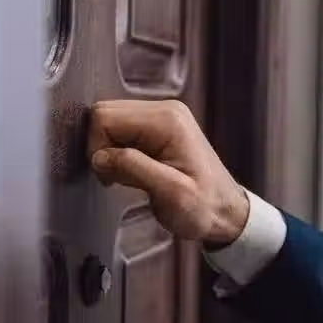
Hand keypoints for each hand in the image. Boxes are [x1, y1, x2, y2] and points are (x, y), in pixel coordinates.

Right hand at [88, 99, 248, 245]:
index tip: (110, 175)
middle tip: (118, 177)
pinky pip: (122, 130)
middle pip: (105, 113)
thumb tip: (100, 156)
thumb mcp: (169, 192)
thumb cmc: (204, 206)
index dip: (97, 147)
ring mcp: (162, 116)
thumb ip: (133, 168)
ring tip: (131, 176)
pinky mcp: (159, 127)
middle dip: (101, 147)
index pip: (105, 117)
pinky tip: (135, 170)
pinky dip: (119, 151)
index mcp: (167, 121)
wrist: (225, 211)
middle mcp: (165, 110)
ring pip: (111, 121)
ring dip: (110, 150)